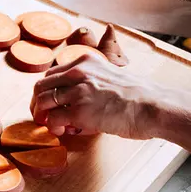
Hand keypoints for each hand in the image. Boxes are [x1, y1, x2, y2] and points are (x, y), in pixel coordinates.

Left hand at [30, 56, 179, 139]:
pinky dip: (53, 127)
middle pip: (41, 85)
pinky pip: (53, 119)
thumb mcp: (111, 77)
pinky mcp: (79, 111)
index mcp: (86, 61)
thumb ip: (92, 83)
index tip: (49, 102)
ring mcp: (78, 91)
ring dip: (42, 115)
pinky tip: (62, 131)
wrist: (152, 105)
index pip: (53, 73)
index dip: (47, 90)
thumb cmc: (139, 96)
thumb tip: (79, 100)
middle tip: (42, 116)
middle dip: (38, 102)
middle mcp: (78, 72)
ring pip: (43, 101)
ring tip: (51, 125)